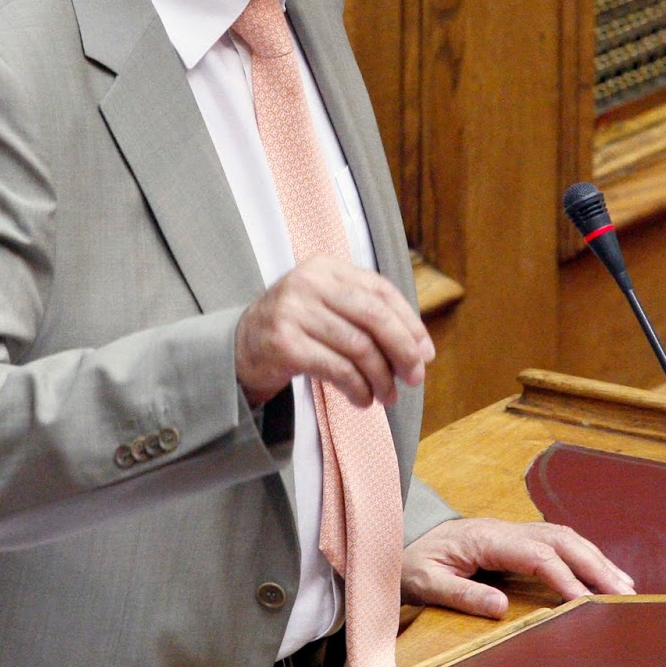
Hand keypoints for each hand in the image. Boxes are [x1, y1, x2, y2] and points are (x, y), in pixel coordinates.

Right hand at [235, 254, 433, 408]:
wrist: (240, 346)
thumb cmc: (297, 328)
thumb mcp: (328, 307)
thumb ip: (368, 316)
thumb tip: (420, 349)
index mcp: (327, 267)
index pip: (381, 290)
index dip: (409, 323)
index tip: (425, 353)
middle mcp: (309, 282)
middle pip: (374, 316)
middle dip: (402, 350)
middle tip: (414, 379)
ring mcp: (294, 311)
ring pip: (358, 347)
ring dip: (380, 378)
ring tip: (386, 397)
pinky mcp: (284, 343)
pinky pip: (336, 368)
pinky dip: (357, 388)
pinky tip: (362, 399)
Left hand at [400, 517, 634, 618]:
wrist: (401, 539)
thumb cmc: (412, 563)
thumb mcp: (425, 582)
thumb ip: (461, 594)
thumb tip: (502, 608)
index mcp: (486, 538)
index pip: (536, 555)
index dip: (564, 578)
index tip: (585, 603)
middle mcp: (506, 530)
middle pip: (561, 540)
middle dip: (595, 565)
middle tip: (624, 595)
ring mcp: (513, 532)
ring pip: (565, 538)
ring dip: (596, 560)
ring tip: (625, 587)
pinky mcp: (516, 541)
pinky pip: (558, 544)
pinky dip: (584, 557)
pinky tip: (602, 575)